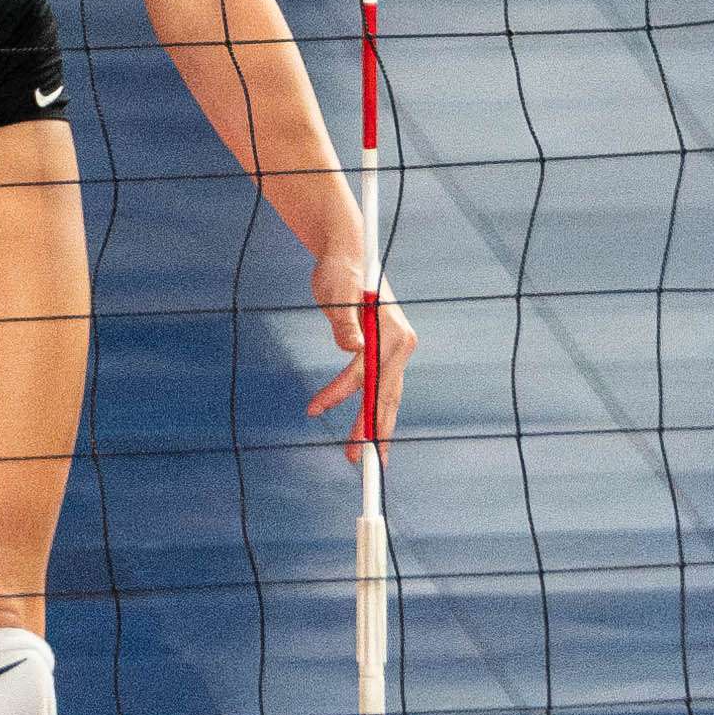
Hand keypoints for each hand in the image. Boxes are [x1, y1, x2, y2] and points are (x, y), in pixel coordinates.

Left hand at [310, 247, 419, 458]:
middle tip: (358, 462)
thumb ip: (345, 320)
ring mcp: (395, 349)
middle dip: (371, 430)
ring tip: (362, 455)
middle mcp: (400, 343)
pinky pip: (380, 388)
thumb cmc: (341, 268)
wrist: (347, 252)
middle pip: (386, 395)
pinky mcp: (384, 351)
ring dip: (373, 426)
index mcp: (393, 332)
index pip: (365, 373)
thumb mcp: (337, 291)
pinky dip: (372, 409)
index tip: (313, 409)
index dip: (339, 394)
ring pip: (386, 396)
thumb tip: (352, 348)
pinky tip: (366, 428)